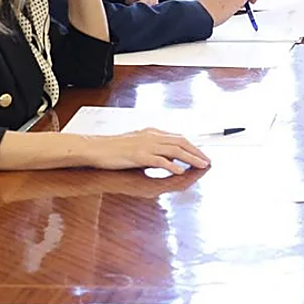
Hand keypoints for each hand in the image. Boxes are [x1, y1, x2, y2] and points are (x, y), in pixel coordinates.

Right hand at [86, 128, 210, 175]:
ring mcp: (146, 145)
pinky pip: (159, 160)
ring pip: (174, 150)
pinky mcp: (138, 155)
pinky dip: (171, 165)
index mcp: (153, 133)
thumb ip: (154, 149)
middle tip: (208, 161)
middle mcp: (152, 136)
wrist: (95, 148)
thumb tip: (170, 157)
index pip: (178, 138)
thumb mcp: (138, 144)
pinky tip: (180, 170)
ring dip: (190, 158)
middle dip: (197, 152)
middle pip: (181, 142)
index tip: (202, 154)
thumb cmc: (113, 148)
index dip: (193, 146)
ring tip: (201, 165)